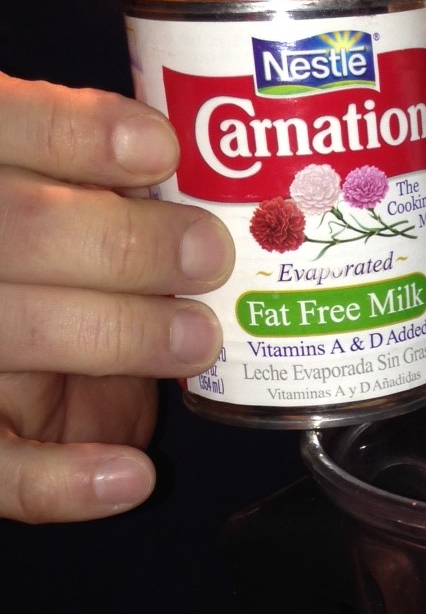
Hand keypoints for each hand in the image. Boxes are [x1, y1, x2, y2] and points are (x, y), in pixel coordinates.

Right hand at [0, 74, 231, 524]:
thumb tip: (216, 180)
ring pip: (10, 329)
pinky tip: (134, 476)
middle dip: (123, 243)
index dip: (70, 133)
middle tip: (210, 255)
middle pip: (16, 230)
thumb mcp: (64, 214)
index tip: (160, 149)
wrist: (6, 378)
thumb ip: (103, 194)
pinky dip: (62, 481)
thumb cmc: (57, 278)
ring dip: (117, 334)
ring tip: (197, 337)